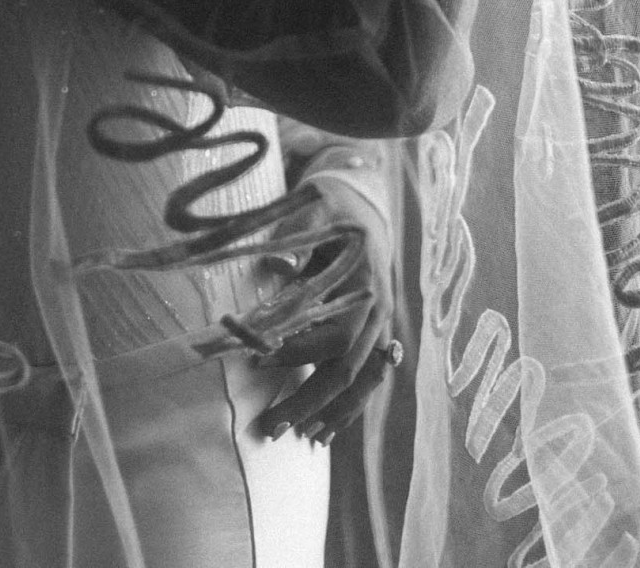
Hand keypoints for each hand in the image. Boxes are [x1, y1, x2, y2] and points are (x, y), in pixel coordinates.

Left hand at [253, 186, 395, 444]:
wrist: (364, 202)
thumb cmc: (331, 206)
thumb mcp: (313, 210)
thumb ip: (295, 238)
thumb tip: (270, 269)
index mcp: (365, 283)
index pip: (336, 335)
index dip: (298, 351)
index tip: (258, 361)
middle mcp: (378, 311)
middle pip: (347, 369)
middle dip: (309, 401)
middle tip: (270, 427)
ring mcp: (382, 326)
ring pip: (359, 383)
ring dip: (327, 413)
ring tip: (294, 436)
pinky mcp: (376, 335)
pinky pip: (365, 381)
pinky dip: (346, 408)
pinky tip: (324, 432)